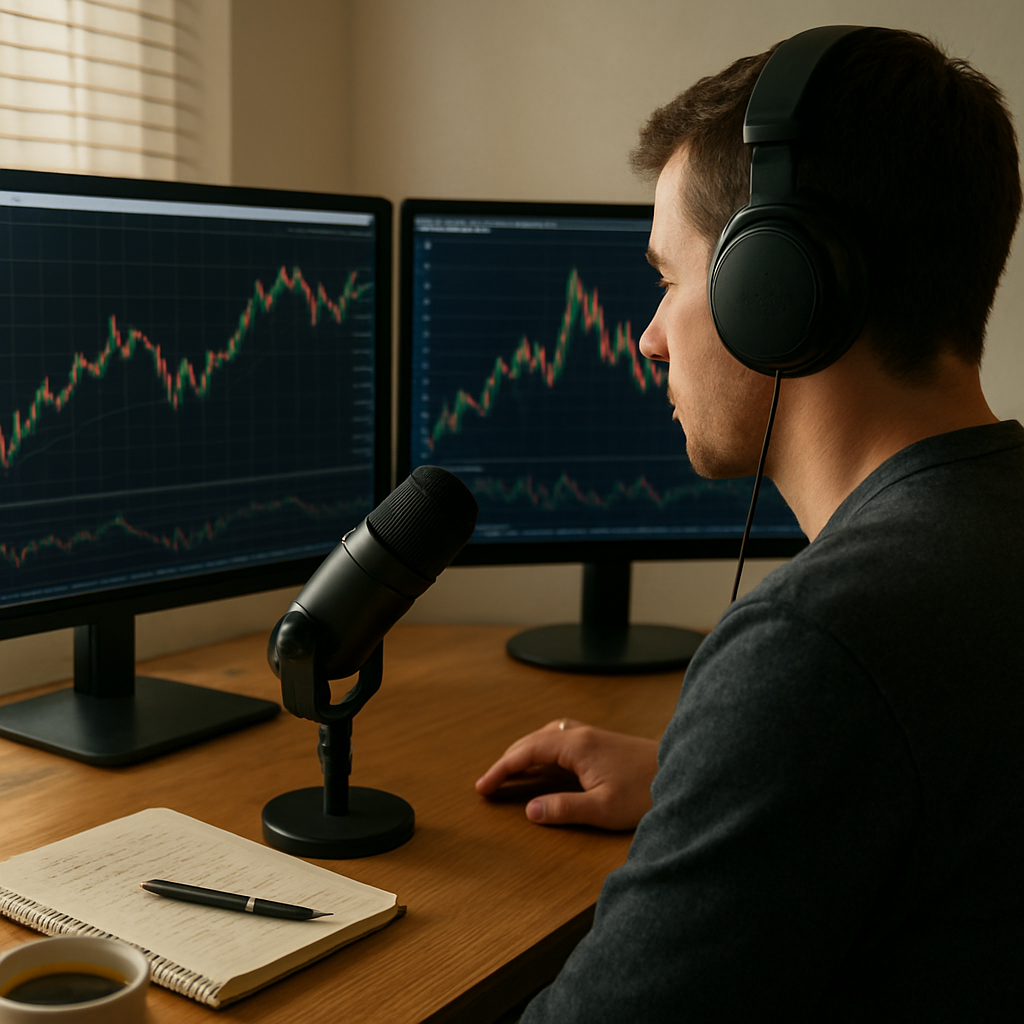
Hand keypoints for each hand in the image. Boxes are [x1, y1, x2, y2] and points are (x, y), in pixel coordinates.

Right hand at [475, 719, 658, 830]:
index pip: (526, 752)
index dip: (501, 769)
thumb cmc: (647, 791)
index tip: (483, 786)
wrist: (685, 773)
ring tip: (510, 773)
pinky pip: (560, 741)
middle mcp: (581, 735)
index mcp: (577, 746)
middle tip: (488, 783)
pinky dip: (542, 751)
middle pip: (532, 741)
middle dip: (507, 761)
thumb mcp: (603, 808)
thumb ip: (564, 809)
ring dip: (524, 752)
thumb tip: (530, 811)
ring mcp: (591, 737)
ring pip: (546, 738)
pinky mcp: (601, 743)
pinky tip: (544, 765)